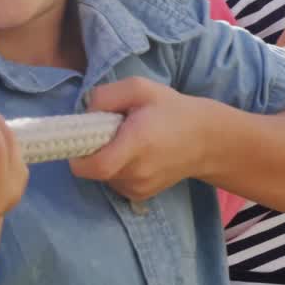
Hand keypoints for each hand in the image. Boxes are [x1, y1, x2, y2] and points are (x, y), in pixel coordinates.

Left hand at [70, 78, 208, 200]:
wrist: (206, 140)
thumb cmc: (171, 110)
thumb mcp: (139, 88)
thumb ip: (106, 96)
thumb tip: (84, 113)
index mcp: (136, 144)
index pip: (95, 166)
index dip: (78, 156)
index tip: (81, 138)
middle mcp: (136, 172)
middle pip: (94, 170)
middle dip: (93, 151)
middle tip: (109, 132)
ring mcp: (139, 188)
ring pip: (103, 176)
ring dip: (106, 159)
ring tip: (127, 142)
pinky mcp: (140, 196)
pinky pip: (115, 182)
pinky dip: (116, 169)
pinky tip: (135, 155)